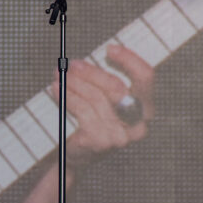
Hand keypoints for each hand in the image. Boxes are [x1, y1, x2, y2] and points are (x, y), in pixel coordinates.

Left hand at [52, 44, 152, 173]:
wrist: (70, 155)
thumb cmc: (86, 121)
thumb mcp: (98, 99)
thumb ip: (100, 82)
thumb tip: (83, 61)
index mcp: (143, 109)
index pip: (146, 78)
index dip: (130, 60)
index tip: (110, 48)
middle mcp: (138, 124)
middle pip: (117, 87)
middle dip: (92, 72)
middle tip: (72, 64)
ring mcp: (121, 135)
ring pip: (96, 97)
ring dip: (74, 83)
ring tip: (58, 75)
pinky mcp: (101, 141)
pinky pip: (83, 110)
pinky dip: (67, 96)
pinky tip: (56, 90)